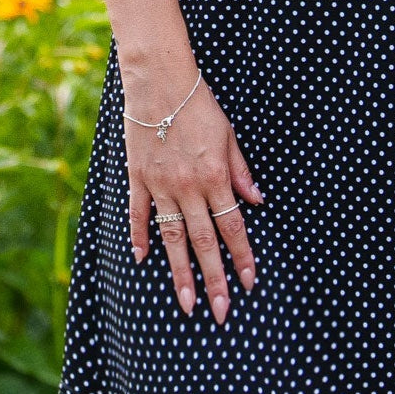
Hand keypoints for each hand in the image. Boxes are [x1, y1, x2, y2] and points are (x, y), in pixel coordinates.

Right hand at [124, 73, 264, 323]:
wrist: (159, 80)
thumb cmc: (199, 104)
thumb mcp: (228, 134)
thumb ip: (240, 171)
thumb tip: (256, 200)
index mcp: (214, 176)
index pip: (232, 226)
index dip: (242, 256)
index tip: (250, 282)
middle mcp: (188, 187)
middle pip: (204, 242)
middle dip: (214, 280)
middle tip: (221, 313)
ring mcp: (160, 185)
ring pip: (172, 239)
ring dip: (180, 273)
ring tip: (186, 304)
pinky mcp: (138, 178)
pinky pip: (138, 215)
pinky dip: (140, 237)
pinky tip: (143, 261)